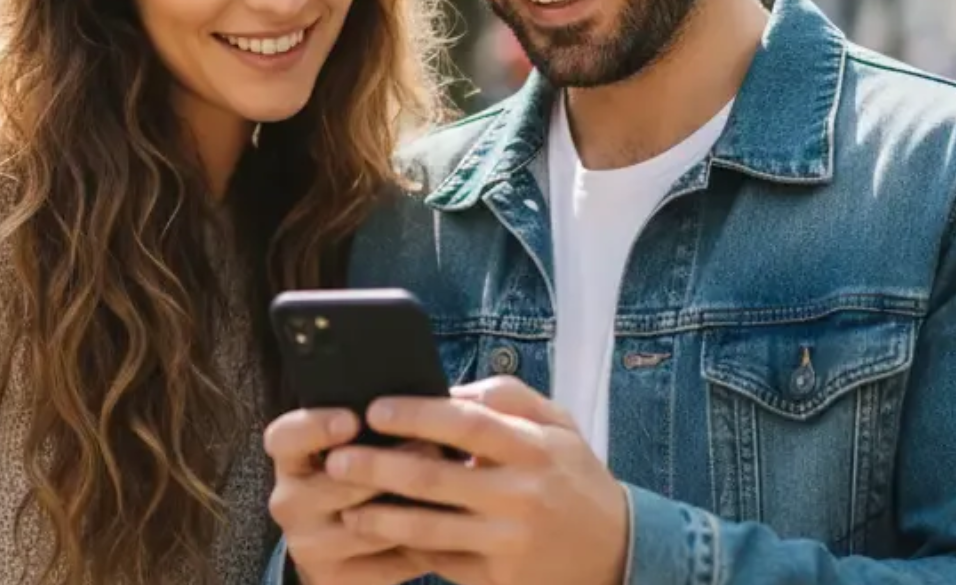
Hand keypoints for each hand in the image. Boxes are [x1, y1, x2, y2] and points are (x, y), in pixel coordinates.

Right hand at [263, 408, 432, 584]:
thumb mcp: (353, 449)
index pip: (285, 438)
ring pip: (364, 526)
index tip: (352, 420)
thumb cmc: (357, 478)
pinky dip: (416, 545)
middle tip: (432, 448)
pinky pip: (382, 563)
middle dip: (387, 466)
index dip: (314, 426)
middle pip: (335, 484)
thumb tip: (423, 407)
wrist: (340, 549)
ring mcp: (307, 545)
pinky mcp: (331, 578)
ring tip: (449, 487)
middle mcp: (289, 502)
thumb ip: (374, 432)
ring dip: (411, 508)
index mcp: (290, 460)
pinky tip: (444, 528)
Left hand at [325, 377, 629, 584]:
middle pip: (436, 479)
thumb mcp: (558, 426)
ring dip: (380, 517)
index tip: (376, 408)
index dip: (418, 414)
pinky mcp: (501, 579)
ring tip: (346, 506)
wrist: (618, 551)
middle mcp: (522, 496)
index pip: (468, 424)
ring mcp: (510, 542)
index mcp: (535, 449)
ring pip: (430, 529)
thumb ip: (506, 398)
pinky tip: (380, 537)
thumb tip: (445, 390)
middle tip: (337, 458)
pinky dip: (408, 548)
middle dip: (378, 467)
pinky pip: (443, 561)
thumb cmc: (575, 477)